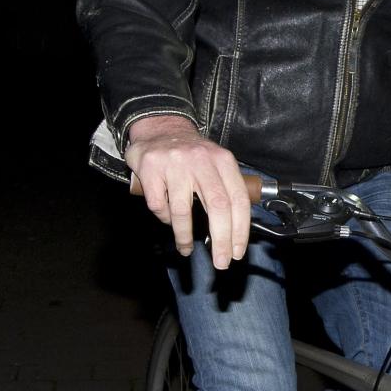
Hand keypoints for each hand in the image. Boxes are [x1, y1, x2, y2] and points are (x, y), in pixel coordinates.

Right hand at [125, 115, 248, 268]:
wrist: (160, 128)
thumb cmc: (192, 156)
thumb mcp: (215, 164)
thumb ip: (225, 191)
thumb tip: (232, 234)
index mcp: (223, 160)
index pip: (238, 200)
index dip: (240, 230)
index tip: (238, 252)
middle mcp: (201, 160)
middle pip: (218, 207)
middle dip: (221, 241)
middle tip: (220, 262)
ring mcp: (175, 164)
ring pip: (183, 211)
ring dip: (185, 236)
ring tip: (186, 249)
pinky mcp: (151, 169)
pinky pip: (159, 206)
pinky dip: (164, 218)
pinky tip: (167, 218)